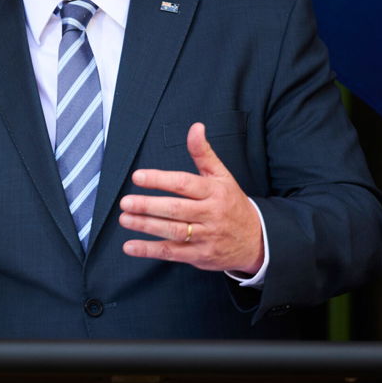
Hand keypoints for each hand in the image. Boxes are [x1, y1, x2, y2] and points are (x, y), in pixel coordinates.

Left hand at [119, 122, 264, 274]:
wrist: (257, 240)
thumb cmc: (232, 203)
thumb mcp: (222, 176)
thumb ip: (203, 153)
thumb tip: (195, 127)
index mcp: (214, 191)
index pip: (184, 184)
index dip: (159, 179)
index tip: (138, 176)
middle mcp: (210, 214)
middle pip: (176, 209)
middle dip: (148, 205)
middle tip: (126, 202)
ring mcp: (206, 236)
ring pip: (173, 231)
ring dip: (146, 226)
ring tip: (124, 219)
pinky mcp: (200, 255)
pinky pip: (172, 253)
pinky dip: (150, 250)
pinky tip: (130, 246)